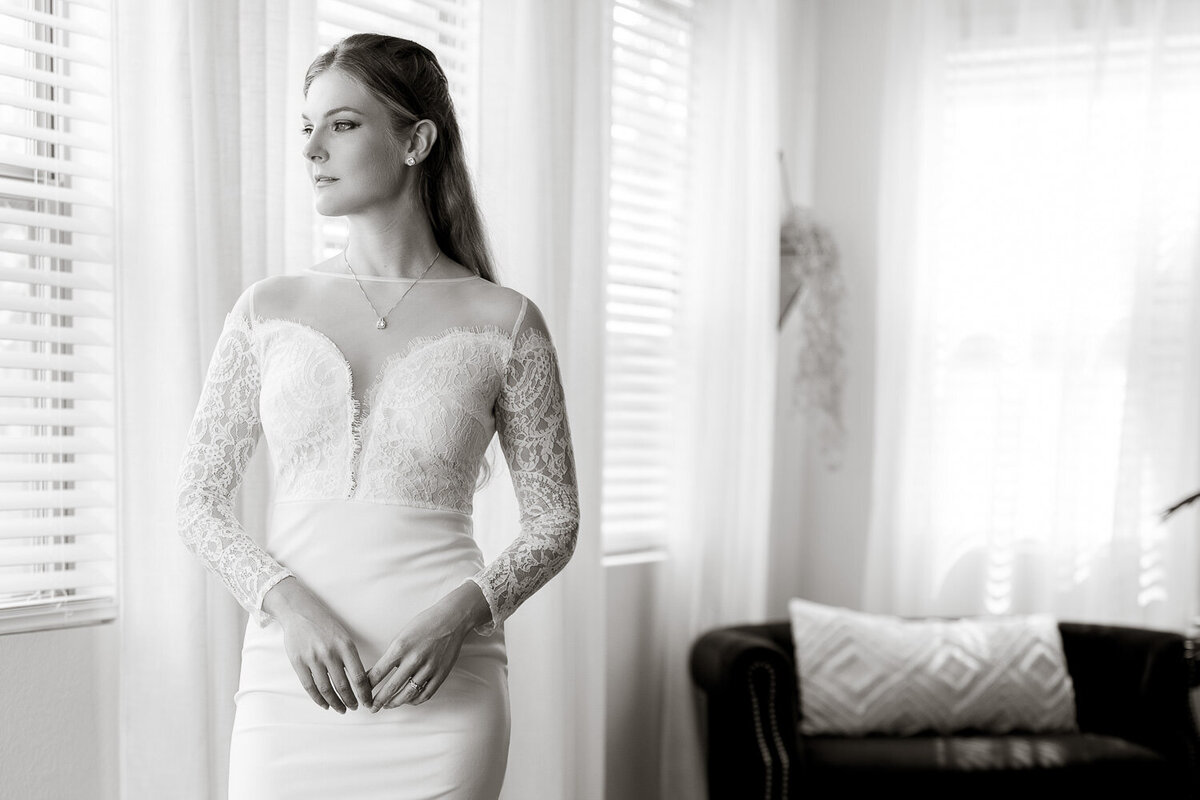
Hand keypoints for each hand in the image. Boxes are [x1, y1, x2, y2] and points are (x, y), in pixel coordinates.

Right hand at [263, 576, 372, 713]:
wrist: (300, 612)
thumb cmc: (325, 625)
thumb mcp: (344, 636)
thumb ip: (351, 657)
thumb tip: (360, 682)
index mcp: (345, 646)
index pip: (358, 676)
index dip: (364, 693)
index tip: (368, 702)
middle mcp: (330, 653)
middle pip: (343, 686)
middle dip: (351, 701)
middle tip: (355, 708)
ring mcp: (313, 659)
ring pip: (326, 689)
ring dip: (335, 703)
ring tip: (341, 709)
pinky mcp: (298, 662)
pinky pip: (309, 687)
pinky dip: (318, 699)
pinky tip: (325, 704)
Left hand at [367, 581, 490, 710]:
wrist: (452, 619)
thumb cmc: (425, 624)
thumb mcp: (402, 635)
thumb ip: (391, 655)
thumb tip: (376, 673)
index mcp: (400, 647)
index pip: (377, 673)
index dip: (367, 687)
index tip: (362, 693)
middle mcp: (414, 659)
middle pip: (391, 688)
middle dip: (378, 701)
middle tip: (371, 707)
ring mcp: (429, 668)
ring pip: (408, 694)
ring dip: (395, 703)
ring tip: (387, 705)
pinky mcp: (441, 674)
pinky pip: (426, 694)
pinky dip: (415, 701)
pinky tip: (408, 700)